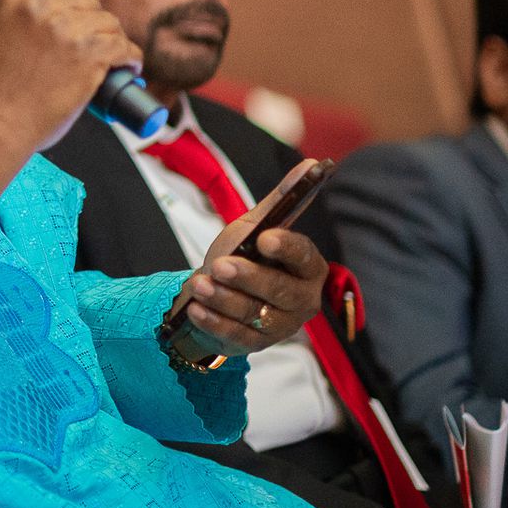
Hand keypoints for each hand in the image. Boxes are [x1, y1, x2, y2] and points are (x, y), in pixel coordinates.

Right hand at [0, 0, 141, 155]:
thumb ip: (19, 23)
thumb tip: (48, 26)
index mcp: (16, 0)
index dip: (74, 3)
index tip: (79, 19)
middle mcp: (42, 8)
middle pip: (89, 2)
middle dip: (93, 23)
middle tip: (94, 45)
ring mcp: (68, 30)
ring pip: (109, 23)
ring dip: (113, 40)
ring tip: (113, 58)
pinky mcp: (90, 55)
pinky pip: (123, 47)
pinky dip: (130, 58)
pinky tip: (129, 67)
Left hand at [178, 181, 328, 354]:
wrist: (214, 292)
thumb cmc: (242, 254)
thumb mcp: (255, 225)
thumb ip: (281, 200)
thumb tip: (312, 163)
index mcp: (308, 268)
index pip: (305, 256)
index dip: (287, 247)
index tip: (264, 238)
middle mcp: (302, 300)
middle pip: (280, 291)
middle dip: (249, 277)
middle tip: (220, 265)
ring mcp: (280, 326)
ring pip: (254, 314)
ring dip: (223, 299)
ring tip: (199, 284)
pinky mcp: (255, 344)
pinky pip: (235, 336)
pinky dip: (213, 322)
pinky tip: (195, 309)